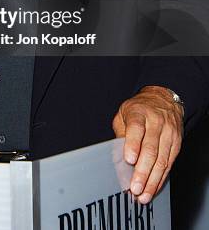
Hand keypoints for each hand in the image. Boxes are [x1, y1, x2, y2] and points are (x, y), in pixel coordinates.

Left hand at [112, 85, 183, 203]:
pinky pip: (169, 164)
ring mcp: (168, 133)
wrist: (163, 99)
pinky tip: (153, 188)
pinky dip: (161, 179)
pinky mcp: (176, 144)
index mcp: (139, 113)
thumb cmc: (139, 109)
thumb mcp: (124, 113)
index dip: (133, 145)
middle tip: (135, 187)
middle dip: (142, 171)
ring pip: (162, 160)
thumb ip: (120, 133)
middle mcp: (156, 122)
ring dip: (152, 180)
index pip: (136, 129)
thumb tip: (117, 157)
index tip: (129, 160)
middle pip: (150, 149)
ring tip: (143, 195)